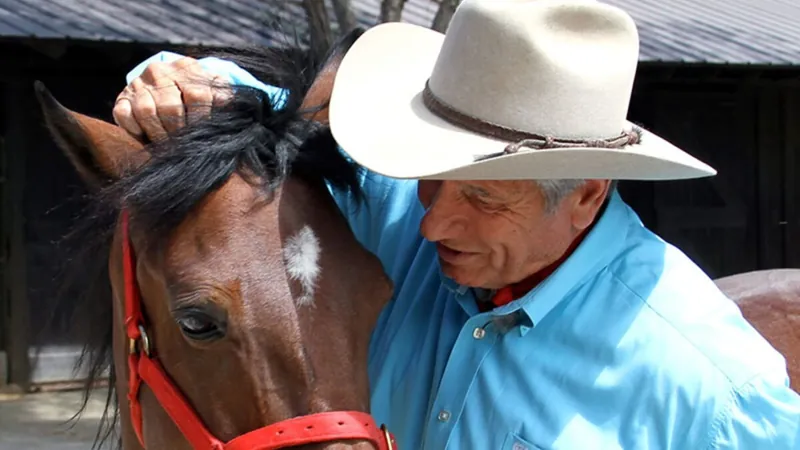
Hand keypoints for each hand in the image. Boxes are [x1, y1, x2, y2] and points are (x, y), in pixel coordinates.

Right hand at [113, 57, 230, 141]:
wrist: (169, 89)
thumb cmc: (201, 98)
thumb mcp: (217, 92)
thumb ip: (225, 99)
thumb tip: (230, 110)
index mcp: (187, 67)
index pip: (198, 95)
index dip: (202, 120)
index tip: (205, 136)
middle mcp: (160, 71)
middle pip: (171, 107)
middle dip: (180, 132)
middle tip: (186, 147)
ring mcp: (138, 84)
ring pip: (147, 112)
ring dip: (160, 135)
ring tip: (170, 147)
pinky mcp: (122, 98)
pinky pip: (125, 115)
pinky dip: (136, 131)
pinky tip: (148, 138)